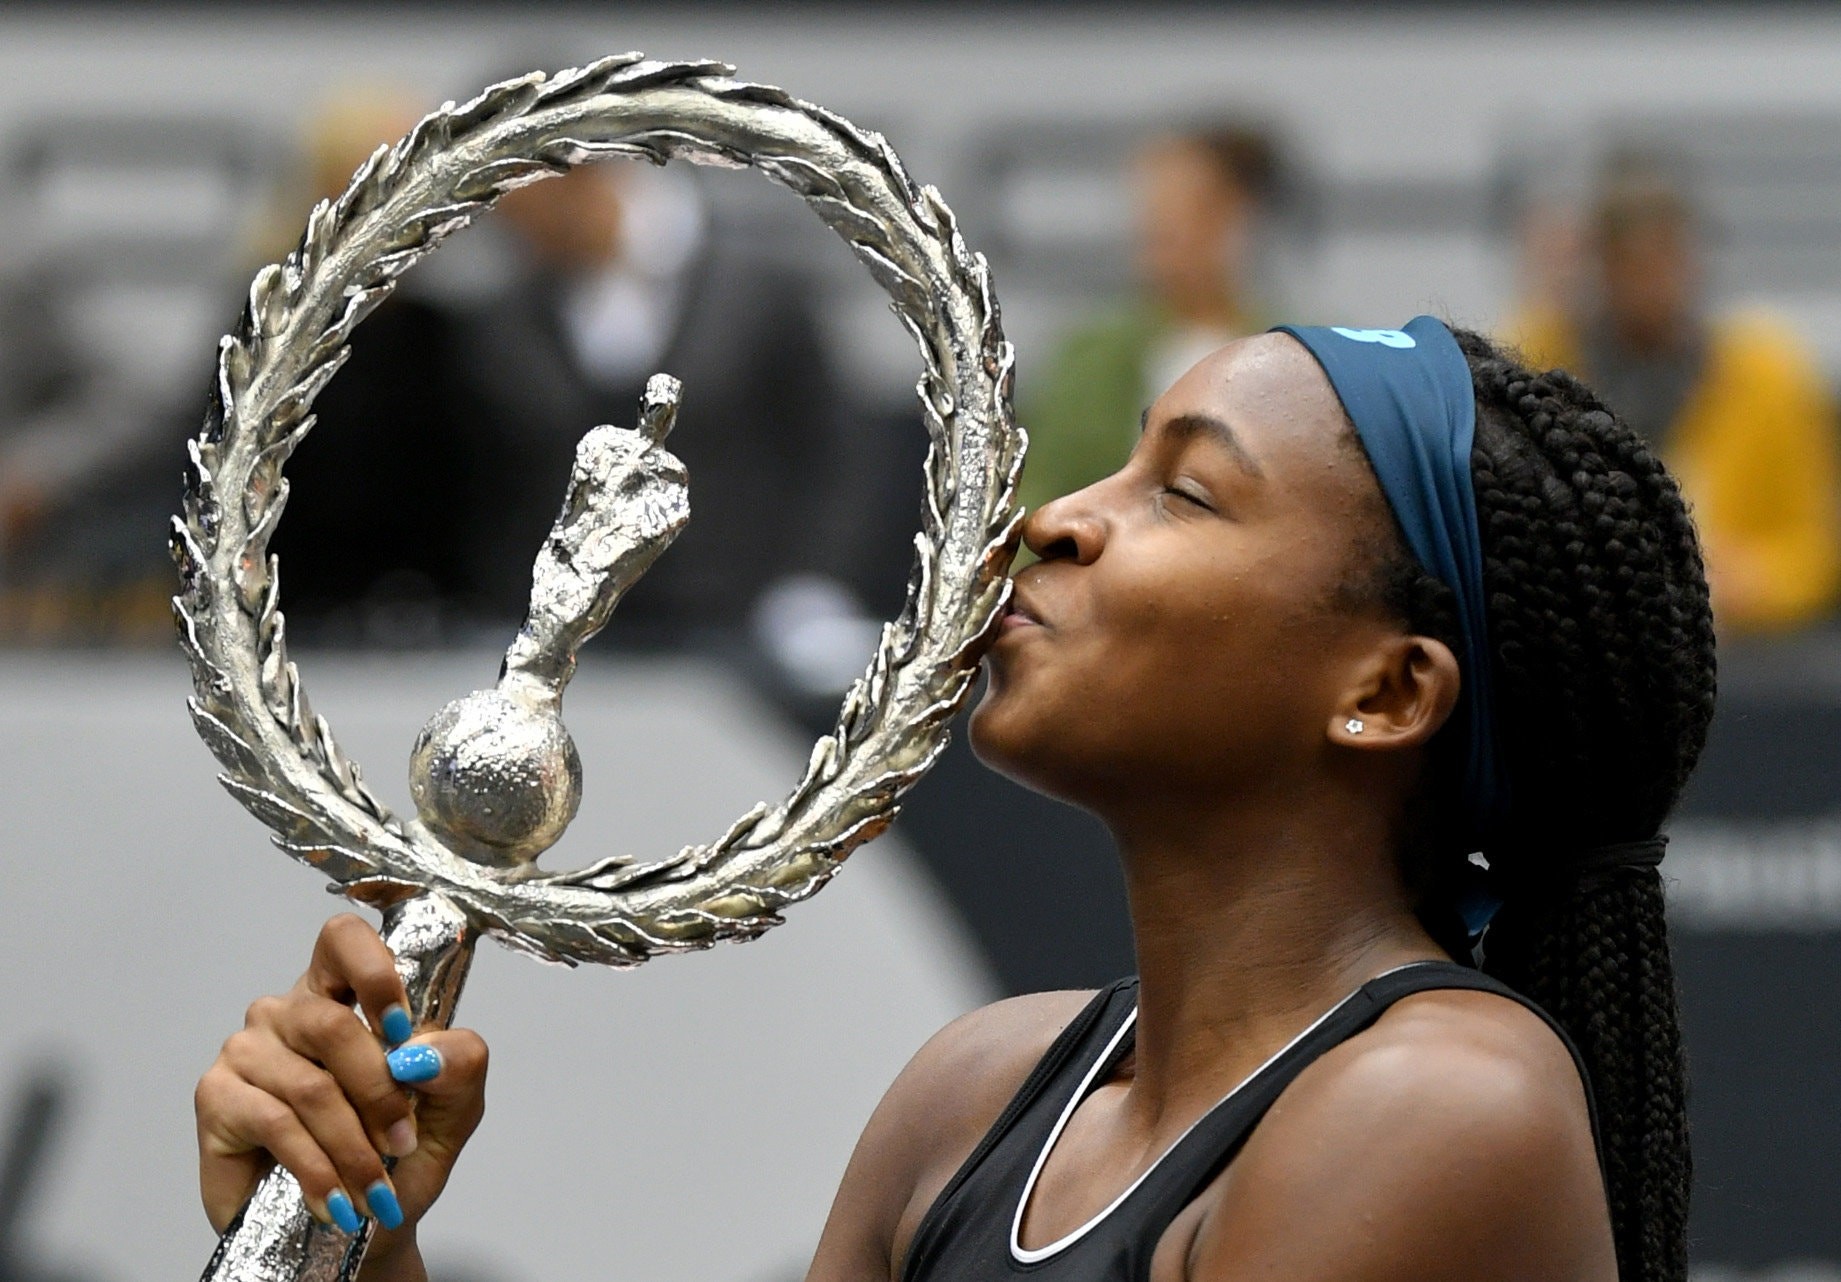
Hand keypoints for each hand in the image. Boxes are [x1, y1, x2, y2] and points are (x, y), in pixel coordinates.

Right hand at [195, 914, 488, 1261]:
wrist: (355, 1230)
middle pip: (332, 1023)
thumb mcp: (452, 1107)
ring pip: (309, 1085)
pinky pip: (275, 1124)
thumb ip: (458, 1066)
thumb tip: (423, 1052)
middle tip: (402, 1141)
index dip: (374, 971)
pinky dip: (317, 1168)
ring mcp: (247, 1051)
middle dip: (379, 1092)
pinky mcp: (217, 1097)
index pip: (344, 940)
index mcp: (342, 993)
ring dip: (353, 1146)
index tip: (403, 1028)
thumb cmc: (396, 1155)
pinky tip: (335, 1200)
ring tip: (374, 1189)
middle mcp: (288, 1012)